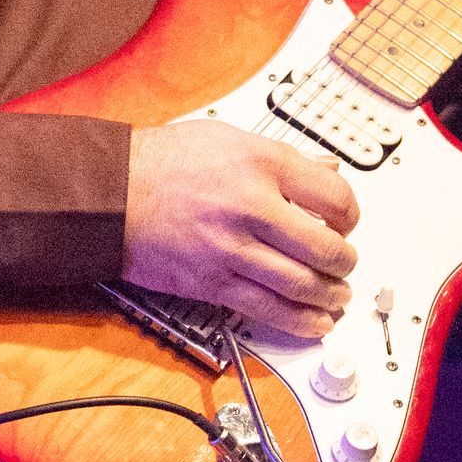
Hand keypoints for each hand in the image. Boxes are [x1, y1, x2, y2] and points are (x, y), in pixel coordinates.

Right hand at [123, 120, 358, 339]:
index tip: (346, 222)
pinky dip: (300, 321)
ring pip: (302, 285)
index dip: (350, 215)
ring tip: (337, 296)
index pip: (334, 195)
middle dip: (345, 262)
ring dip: (330, 296)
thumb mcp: (228, 138)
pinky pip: (268, 309)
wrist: (111, 194)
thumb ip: (281, 157)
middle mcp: (251, 206)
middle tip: (345, 263)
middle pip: (325, 247)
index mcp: (261, 164)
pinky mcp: (213, 282)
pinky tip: (315, 322)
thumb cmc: (161, 163)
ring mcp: (232, 248)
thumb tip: (324, 169)